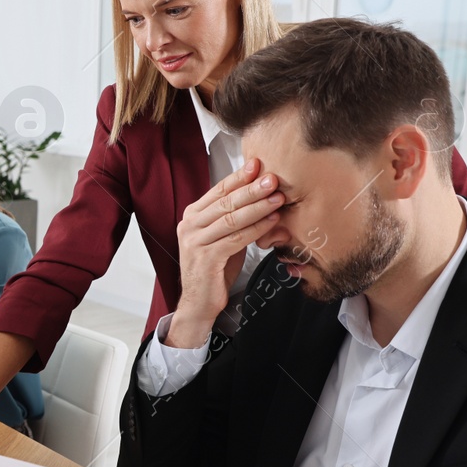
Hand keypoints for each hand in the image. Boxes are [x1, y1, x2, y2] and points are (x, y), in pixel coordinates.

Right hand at [171, 159, 282, 348]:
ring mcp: (194, 241)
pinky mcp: (205, 257)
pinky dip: (256, 228)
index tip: (257, 165)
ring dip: (258, 207)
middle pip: (225, 202)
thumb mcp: (224, 238)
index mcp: (192, 216)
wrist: (199, 302)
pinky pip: (235, 238)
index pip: (218, 191)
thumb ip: (237, 220)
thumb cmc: (214, 269)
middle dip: (252, 189)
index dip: (239, 177)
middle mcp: (189, 226)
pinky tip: (271, 222)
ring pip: (231, 218)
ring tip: (278, 198)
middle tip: (273, 179)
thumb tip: (266, 199)